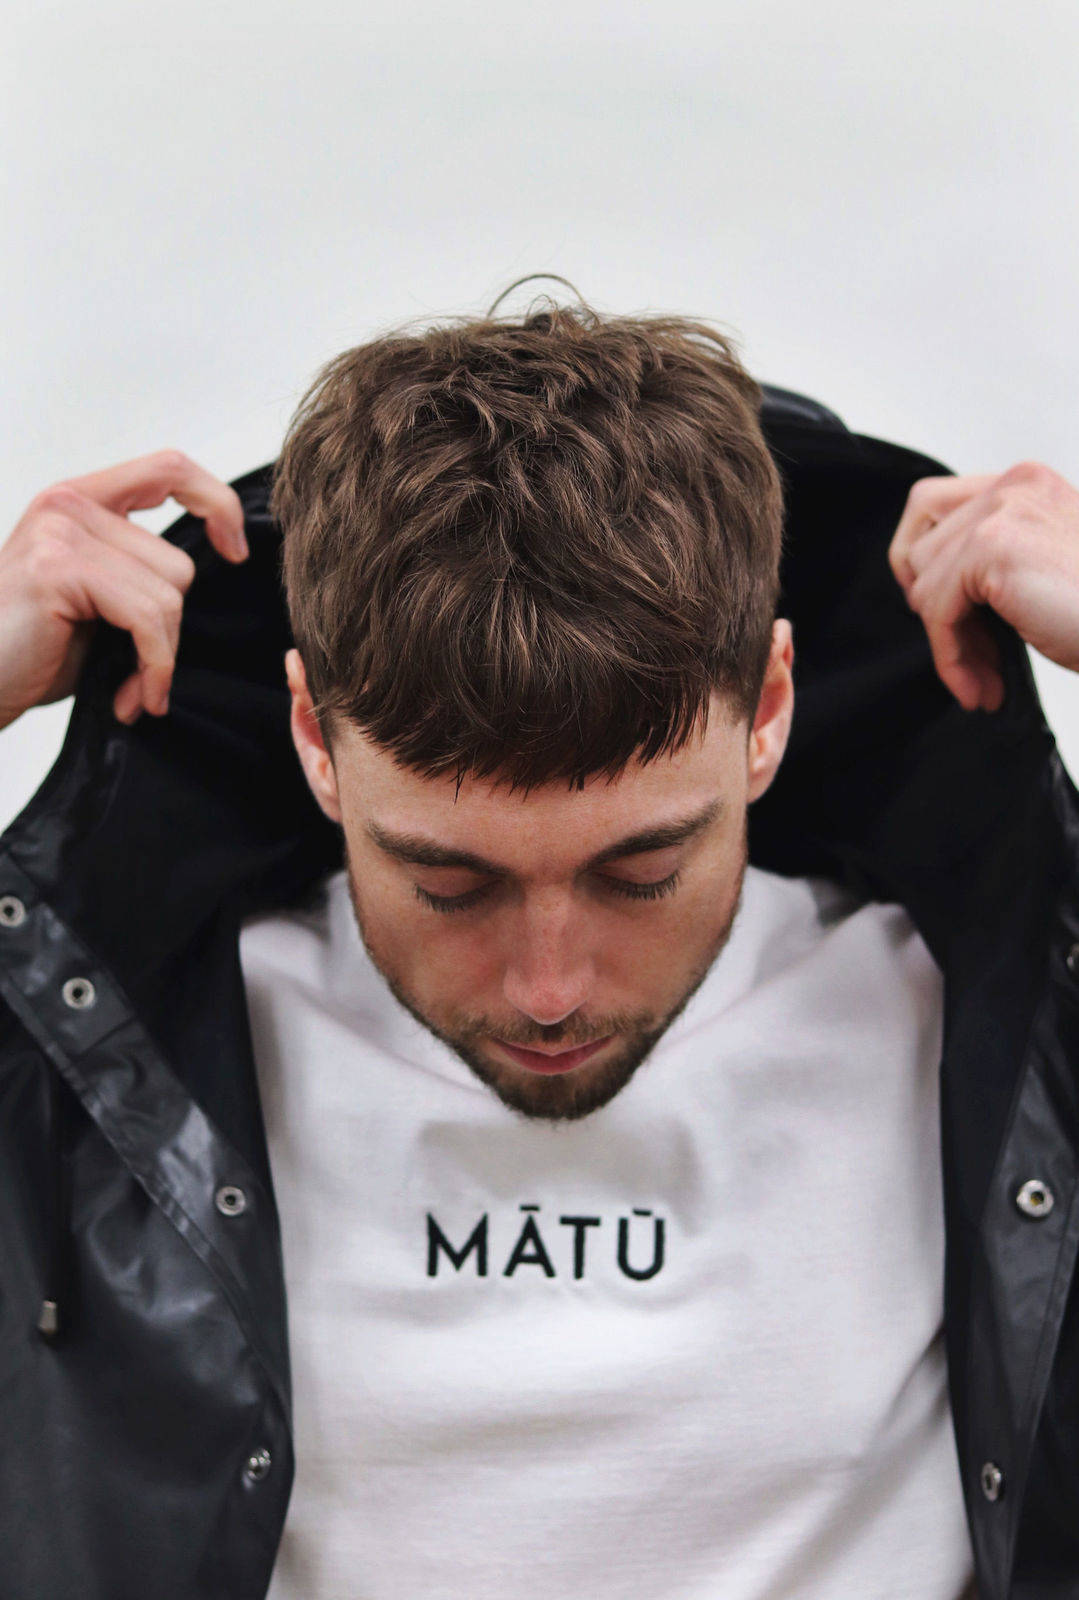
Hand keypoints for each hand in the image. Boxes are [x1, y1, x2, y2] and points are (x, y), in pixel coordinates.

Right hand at [0, 450, 248, 732]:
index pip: (169, 468)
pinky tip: (133, 698)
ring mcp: (60, 532)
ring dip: (160, 656)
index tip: (236, 551)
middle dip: (171, 630)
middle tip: (146, 674)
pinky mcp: (57, 568)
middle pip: (178, 563)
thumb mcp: (97, 602)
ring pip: (168, 594)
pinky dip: (152, 665)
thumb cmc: (29, 652)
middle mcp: (68, 505)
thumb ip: (141, 574)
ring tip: (131, 688)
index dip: (216, 503)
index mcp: (81, 502)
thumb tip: (220, 566)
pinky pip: (146, 617)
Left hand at [887, 460, 1078, 711]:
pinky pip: (937, 612)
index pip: (930, 507)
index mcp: (1025, 484)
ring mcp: (1001, 512)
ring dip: (949, 644)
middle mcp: (1012, 486)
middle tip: (969, 660)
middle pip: (918, 548)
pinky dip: (952, 658)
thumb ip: (994, 562)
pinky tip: (981, 688)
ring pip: (923, 585)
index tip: (940, 615)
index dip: (921, 566)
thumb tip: (925, 591)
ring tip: (984, 681)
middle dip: (936, 613)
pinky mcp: (993, 548)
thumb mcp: (1043, 570)